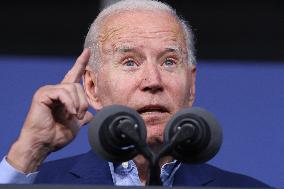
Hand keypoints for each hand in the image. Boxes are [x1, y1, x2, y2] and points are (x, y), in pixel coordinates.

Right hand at [7, 49, 93, 172]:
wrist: (43, 144)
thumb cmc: (56, 136)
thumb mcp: (75, 125)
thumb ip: (82, 117)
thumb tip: (91, 116)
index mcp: (64, 96)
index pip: (73, 75)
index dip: (81, 63)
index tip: (88, 51)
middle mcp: (56, 90)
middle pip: (77, 85)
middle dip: (83, 102)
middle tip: (81, 116)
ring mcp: (49, 90)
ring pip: (72, 88)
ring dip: (78, 104)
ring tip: (75, 116)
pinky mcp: (43, 93)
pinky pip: (63, 92)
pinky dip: (70, 103)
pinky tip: (69, 113)